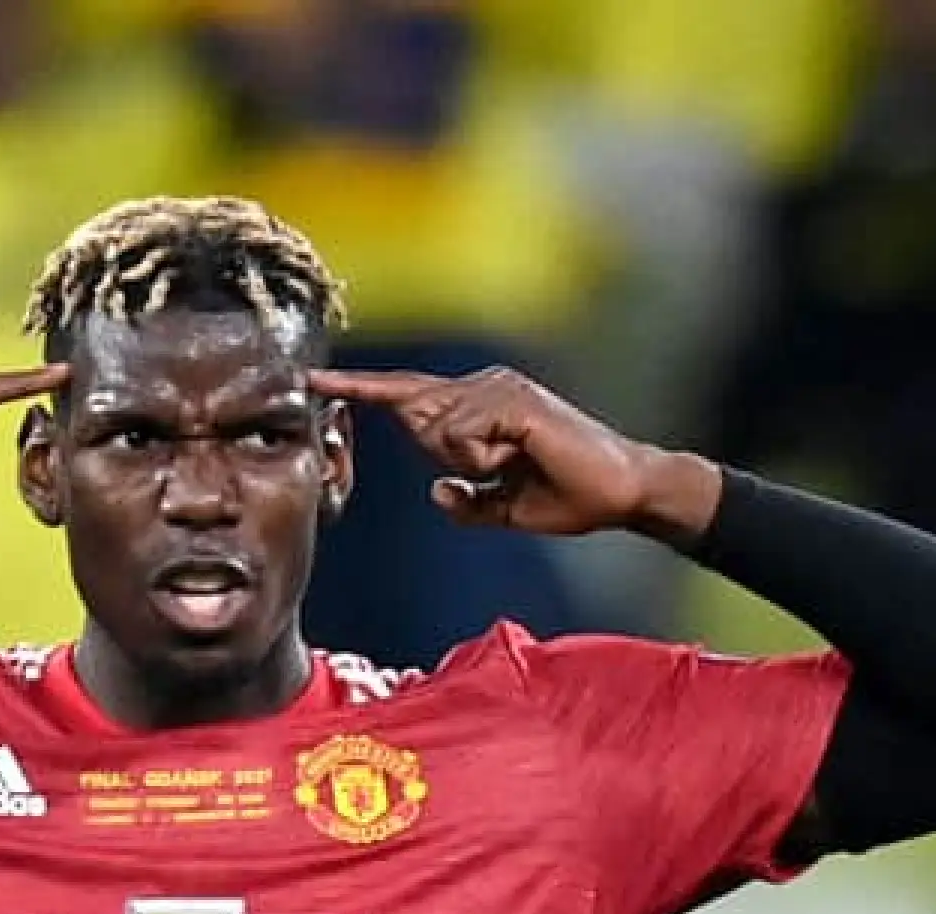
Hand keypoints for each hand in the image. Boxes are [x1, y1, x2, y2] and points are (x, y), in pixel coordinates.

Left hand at [308, 365, 715, 541]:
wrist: (623, 494)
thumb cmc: (571, 498)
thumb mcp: (505, 509)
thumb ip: (467, 501)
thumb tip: (438, 489)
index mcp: (480, 404)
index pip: (409, 393)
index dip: (359, 388)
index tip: (312, 380)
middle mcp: (485, 384)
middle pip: (417, 415)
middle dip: (447, 453)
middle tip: (510, 465)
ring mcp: (498, 386)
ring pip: (437, 430)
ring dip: (475, 464)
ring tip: (523, 463)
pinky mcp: (511, 399)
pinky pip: (462, 438)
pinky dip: (486, 461)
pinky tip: (523, 457)